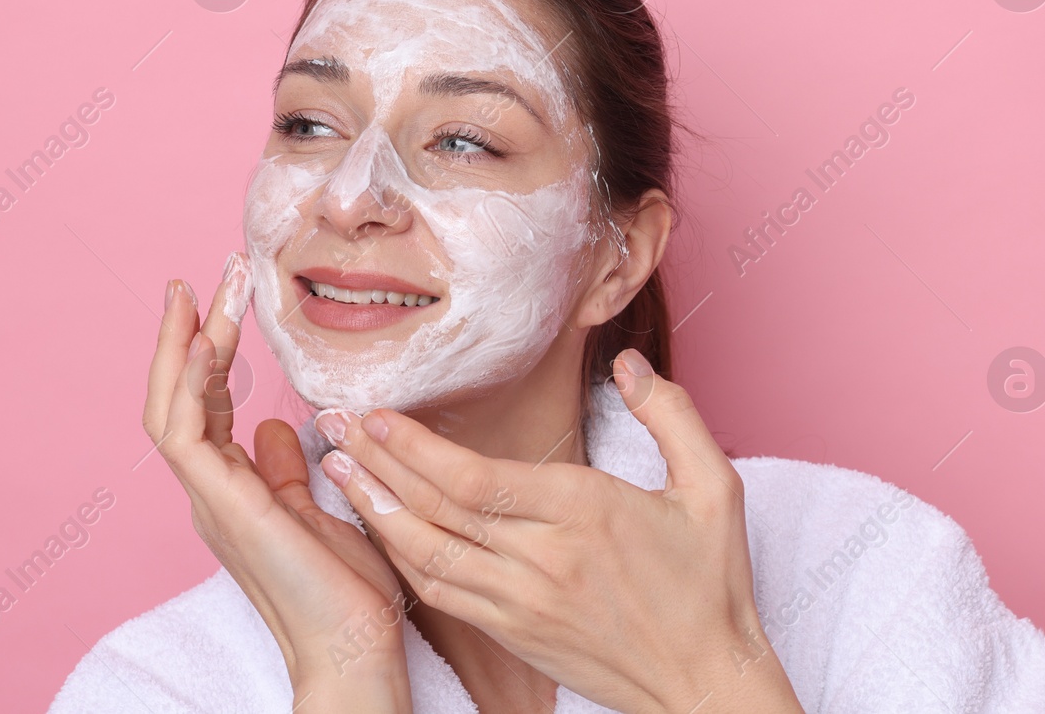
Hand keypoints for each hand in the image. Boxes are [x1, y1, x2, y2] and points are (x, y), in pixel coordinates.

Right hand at [144, 254, 412, 710]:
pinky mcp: (223, 506)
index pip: (203, 407)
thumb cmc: (343, 592)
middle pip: (176, 398)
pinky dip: (189, 382)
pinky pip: (187, 433)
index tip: (220, 301)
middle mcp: (210, 491)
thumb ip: (288, 470)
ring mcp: (210, 499)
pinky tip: (209, 338)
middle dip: (185, 334)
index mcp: (231, 490)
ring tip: (201, 289)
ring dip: (184, 343)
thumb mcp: (320, 510)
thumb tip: (279, 426)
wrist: (351, 648)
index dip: (205, 353)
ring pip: (170, 407)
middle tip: (199, 277)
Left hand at [314, 349, 804, 713]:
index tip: (376, 412)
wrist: (706, 685)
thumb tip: (630, 363)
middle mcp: (542, 560)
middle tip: (330, 422)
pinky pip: (440, 592)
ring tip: (335, 469)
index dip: (415, 446)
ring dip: (374, 509)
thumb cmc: (711, 586)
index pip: (475, 479)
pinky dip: (400, 557)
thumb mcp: (714, 488)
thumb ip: (670, 415)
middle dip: (375, 462)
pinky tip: (378, 526)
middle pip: (437, 509)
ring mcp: (520, 603)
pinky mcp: (512, 633)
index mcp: (583, 514)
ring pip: (426, 554)